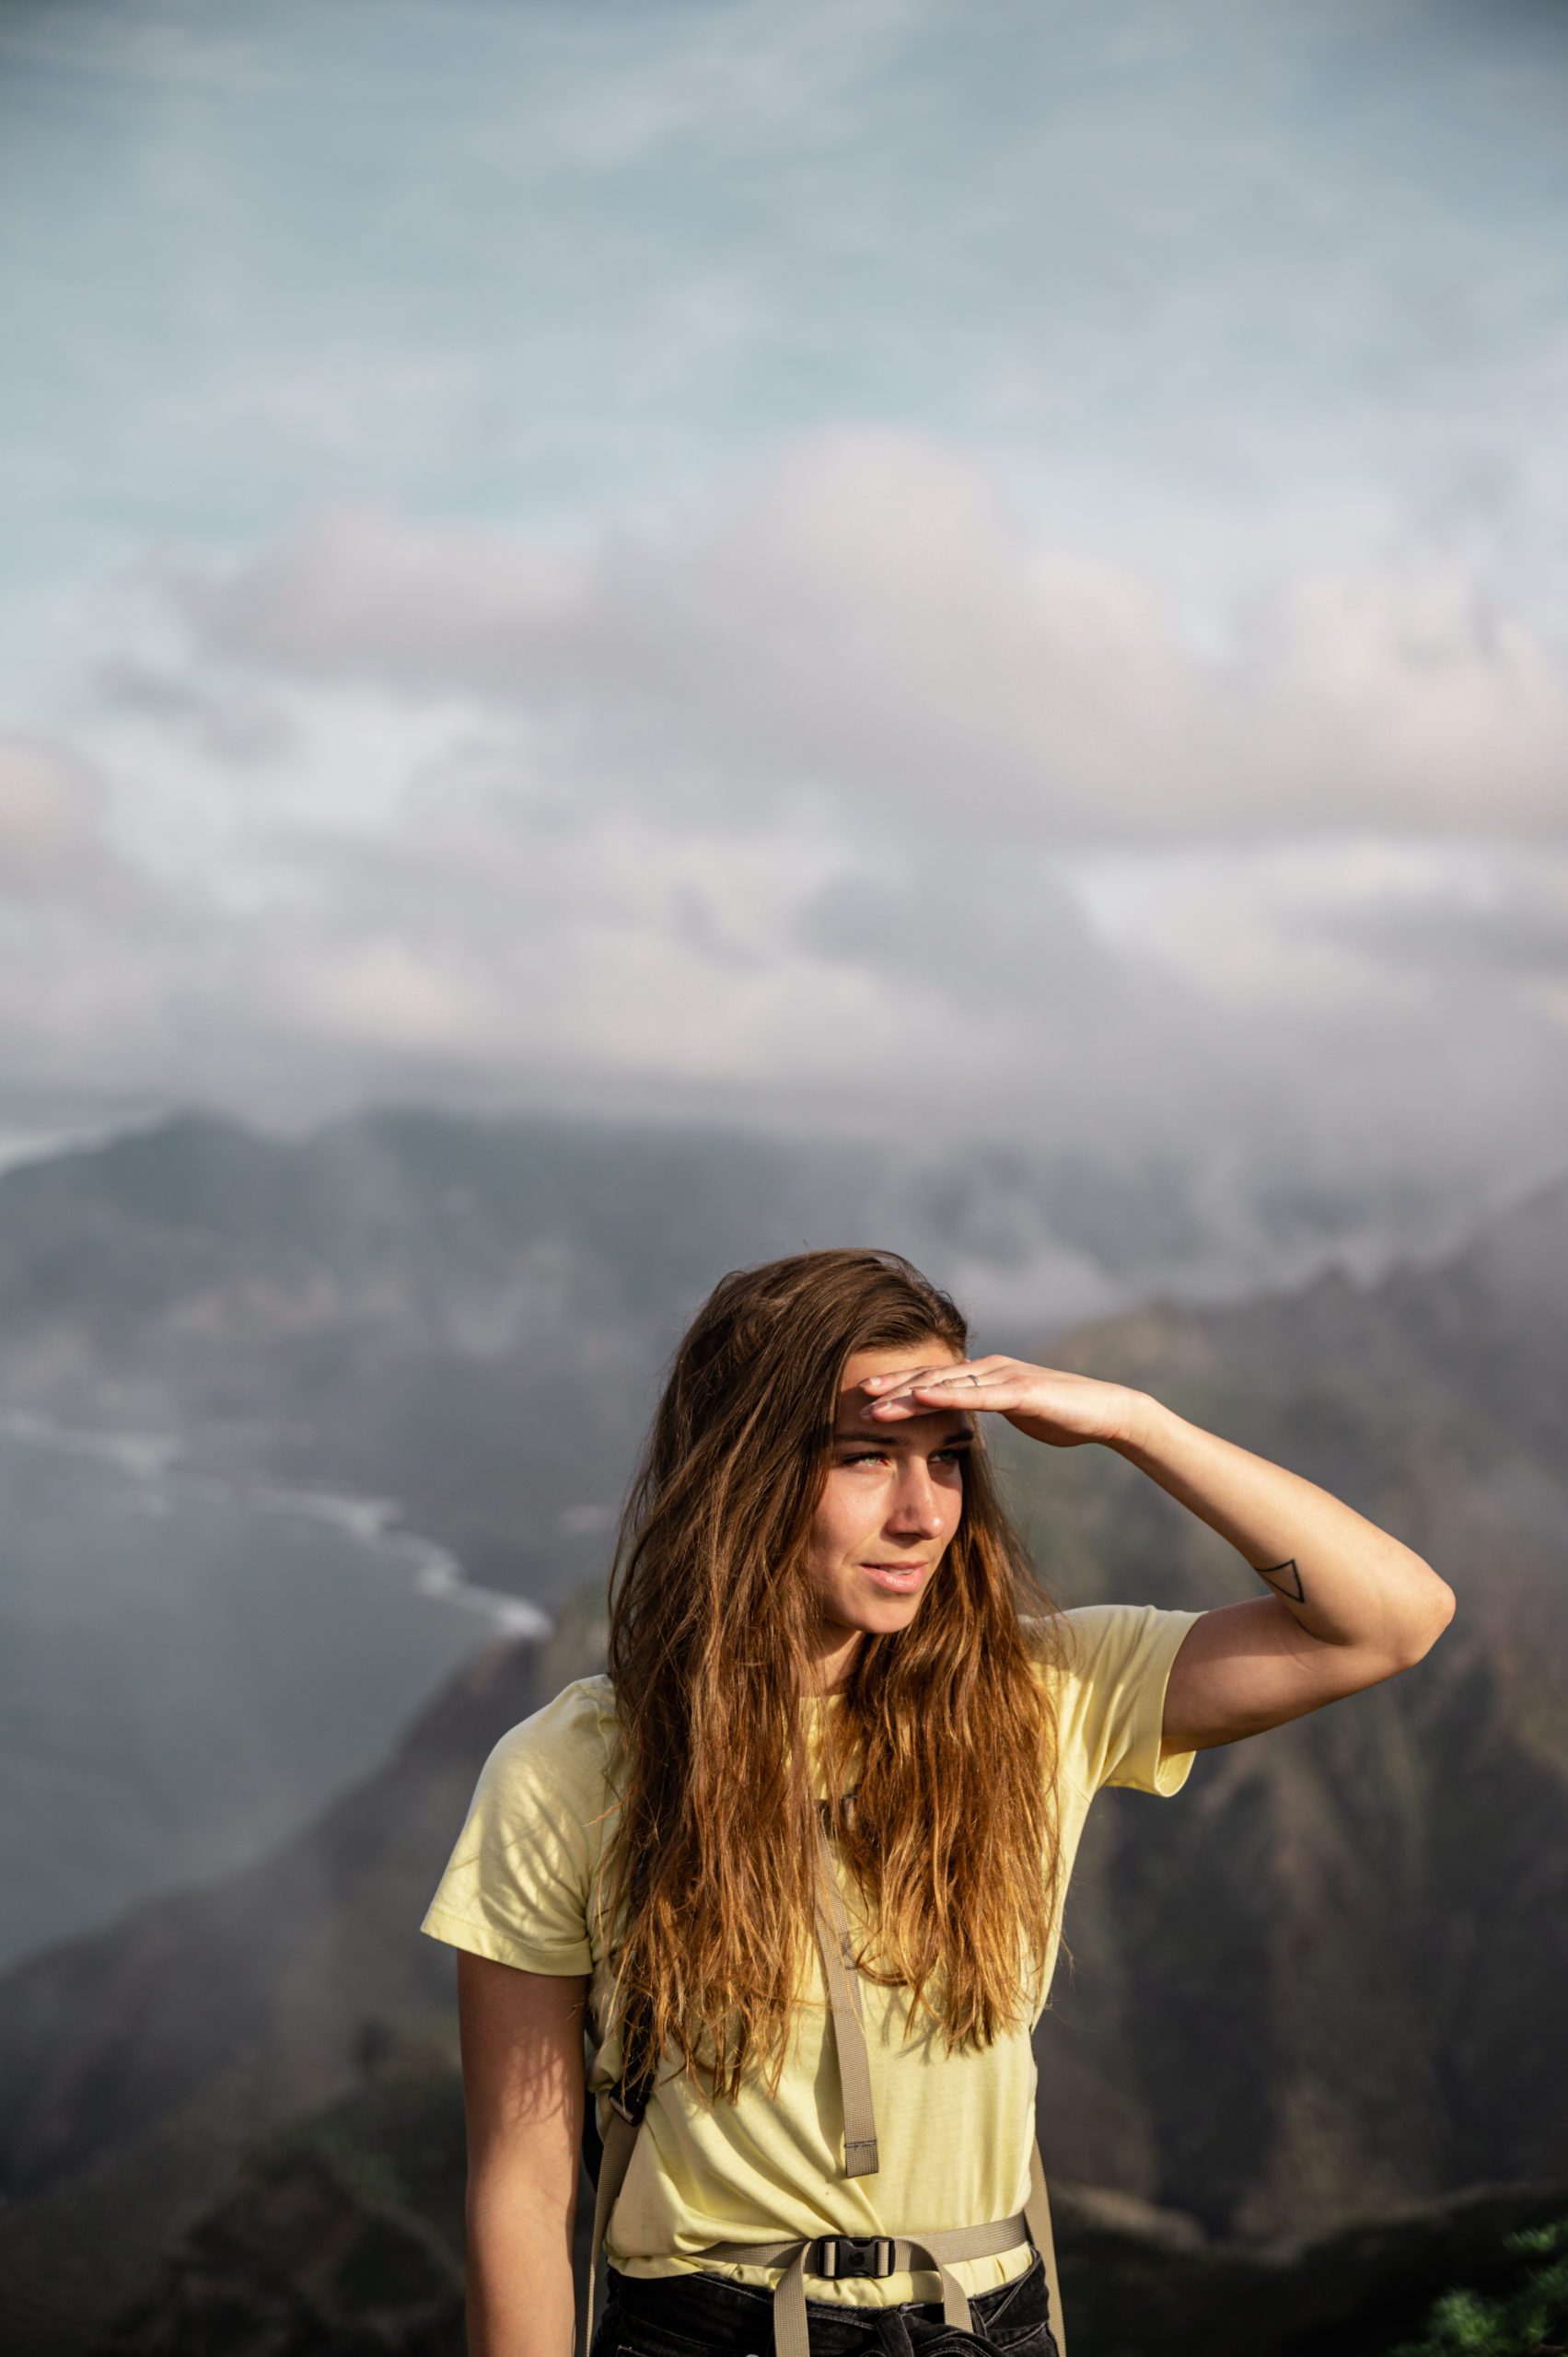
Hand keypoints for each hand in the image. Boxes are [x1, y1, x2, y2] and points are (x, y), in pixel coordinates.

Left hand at [860, 1355, 1148, 1451]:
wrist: (1107, 1413)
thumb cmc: (1061, 1415)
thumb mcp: (1014, 1413)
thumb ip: (987, 1410)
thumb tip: (962, 1421)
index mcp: (984, 1374)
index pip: (932, 1380)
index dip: (897, 1384)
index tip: (863, 1394)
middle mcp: (990, 1368)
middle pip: (931, 1377)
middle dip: (891, 1384)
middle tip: (855, 1394)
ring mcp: (1005, 1376)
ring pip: (947, 1384)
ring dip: (908, 1392)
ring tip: (875, 1402)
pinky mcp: (1022, 1391)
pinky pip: (978, 1394)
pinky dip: (948, 1397)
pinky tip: (922, 1399)